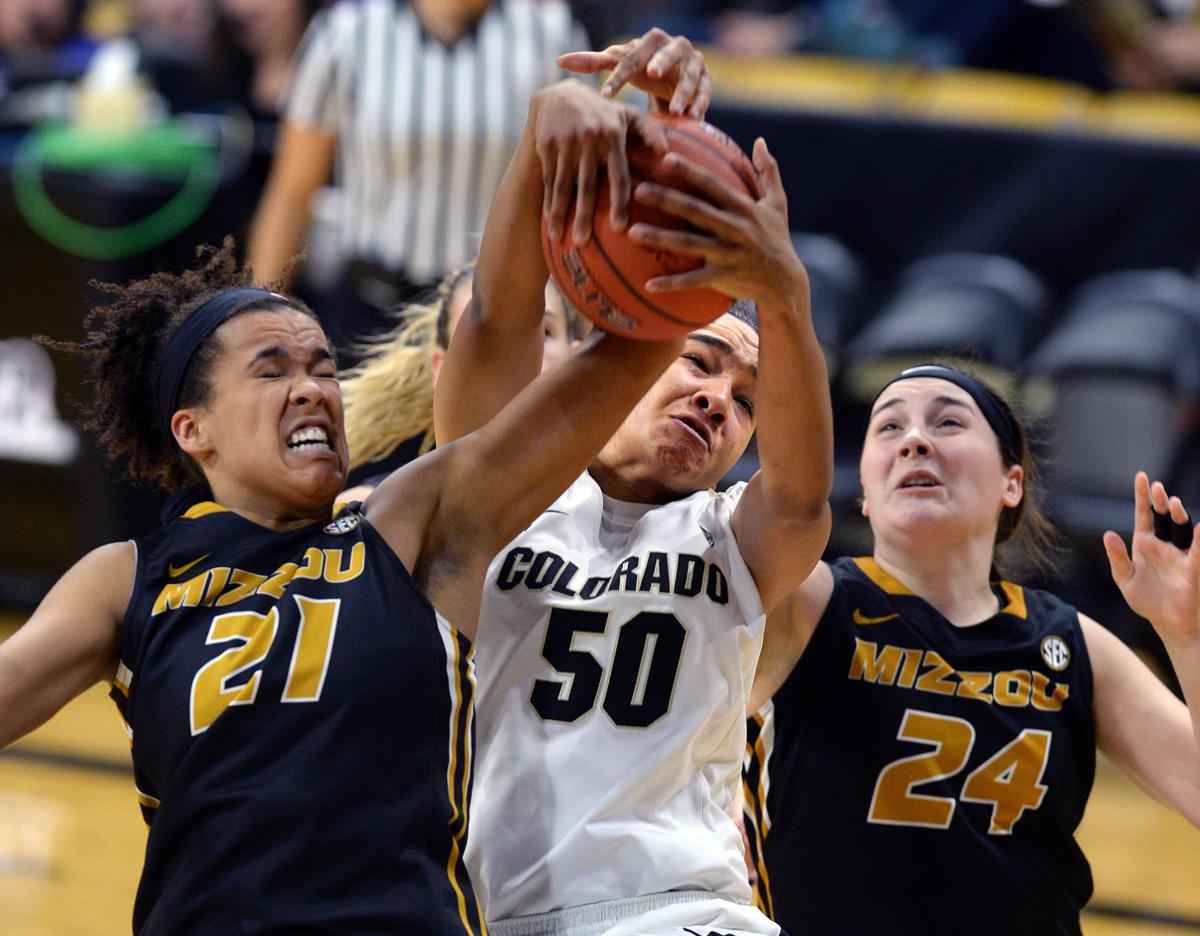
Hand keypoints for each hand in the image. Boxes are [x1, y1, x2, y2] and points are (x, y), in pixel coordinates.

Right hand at [530, 81, 667, 244]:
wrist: (560, 95)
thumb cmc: (603, 114)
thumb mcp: (627, 116)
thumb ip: (650, 132)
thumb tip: (668, 154)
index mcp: (613, 136)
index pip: (619, 176)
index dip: (619, 202)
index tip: (619, 228)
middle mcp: (590, 139)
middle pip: (587, 185)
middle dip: (584, 215)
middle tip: (583, 242)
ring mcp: (566, 142)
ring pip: (564, 185)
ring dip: (560, 213)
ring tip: (557, 237)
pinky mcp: (547, 145)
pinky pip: (549, 179)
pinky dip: (548, 200)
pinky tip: (548, 220)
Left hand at [559, 28, 711, 118]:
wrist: (674, 78)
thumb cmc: (642, 70)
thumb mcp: (620, 66)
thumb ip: (594, 63)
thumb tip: (559, 61)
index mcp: (648, 42)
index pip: (630, 57)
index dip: (618, 76)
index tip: (605, 96)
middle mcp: (673, 46)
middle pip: (667, 51)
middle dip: (661, 61)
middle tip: (652, 74)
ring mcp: (693, 61)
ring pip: (690, 73)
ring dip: (683, 91)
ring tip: (676, 111)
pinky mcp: (707, 79)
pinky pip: (705, 90)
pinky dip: (700, 103)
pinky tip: (693, 119)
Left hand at [626, 137, 806, 307]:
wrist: (785, 283)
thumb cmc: (777, 239)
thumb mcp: (778, 204)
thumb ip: (768, 171)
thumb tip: (761, 141)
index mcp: (744, 208)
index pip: (713, 185)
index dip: (690, 171)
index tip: (666, 158)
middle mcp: (735, 228)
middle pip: (695, 211)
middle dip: (666, 200)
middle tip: (638, 190)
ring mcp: (728, 254)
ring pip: (689, 244)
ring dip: (660, 239)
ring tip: (632, 233)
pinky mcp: (723, 277)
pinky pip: (694, 281)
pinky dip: (672, 284)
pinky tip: (649, 284)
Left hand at [1104, 472, 1199, 641]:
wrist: (1166, 622)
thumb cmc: (1146, 599)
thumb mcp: (1125, 578)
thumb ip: (1117, 557)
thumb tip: (1108, 534)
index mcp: (1145, 543)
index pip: (1144, 515)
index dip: (1142, 497)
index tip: (1142, 476)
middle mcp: (1164, 544)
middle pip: (1163, 517)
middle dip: (1160, 502)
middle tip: (1156, 488)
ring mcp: (1180, 554)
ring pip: (1181, 529)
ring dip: (1177, 515)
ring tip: (1172, 503)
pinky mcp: (1194, 568)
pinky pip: (1198, 551)